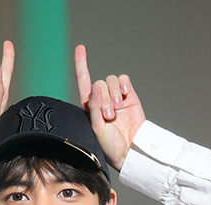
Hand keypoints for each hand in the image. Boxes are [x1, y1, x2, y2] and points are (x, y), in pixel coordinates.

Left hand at [74, 44, 145, 170]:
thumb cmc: (110, 145)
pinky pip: (123, 80)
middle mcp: (102, 100)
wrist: (130, 150)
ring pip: (110, 81)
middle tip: (109, 117)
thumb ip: (93, 108)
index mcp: (90, 107)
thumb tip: (94, 88)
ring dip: (113, 95)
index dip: (81, 65)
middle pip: (99, 84)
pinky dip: (123, 84)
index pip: (84, 82)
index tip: (80, 48)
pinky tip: (125, 95)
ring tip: (117, 112)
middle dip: (104, 100)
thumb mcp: (97, 129)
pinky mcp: (129, 95)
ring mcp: (116, 97)